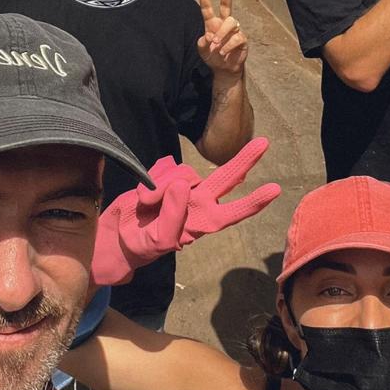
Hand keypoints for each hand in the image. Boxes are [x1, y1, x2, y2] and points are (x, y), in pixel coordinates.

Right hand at [91, 138, 280, 285]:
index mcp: (201, 223)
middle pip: (225, 178)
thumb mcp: (158, 241)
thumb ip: (173, 217)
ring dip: (160, 188)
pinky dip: (149, 181)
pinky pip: (163, 168)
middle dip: (244, 160)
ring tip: (145, 206)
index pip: (231, 212)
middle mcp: (196, 202)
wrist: (114, 236)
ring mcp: (180, 188)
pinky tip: (142, 196)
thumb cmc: (140, 246)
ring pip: (183, 173)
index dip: (253, 202)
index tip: (274, 190)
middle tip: (264, 143)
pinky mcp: (162, 178)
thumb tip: (183, 184)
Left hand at [198, 0, 247, 75]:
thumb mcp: (202, 50)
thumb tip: (210, 36)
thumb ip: (202, 42)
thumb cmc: (212, 56)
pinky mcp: (242, 39)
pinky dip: (228, 45)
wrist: (223, 69)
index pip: (208, 8)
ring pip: (231, 22)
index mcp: (212, 23)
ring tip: (216, 44)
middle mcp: (223, 23)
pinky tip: (223, 52)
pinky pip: (237, 37)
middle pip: (227, 6)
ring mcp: (234, 30)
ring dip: (222, 33)